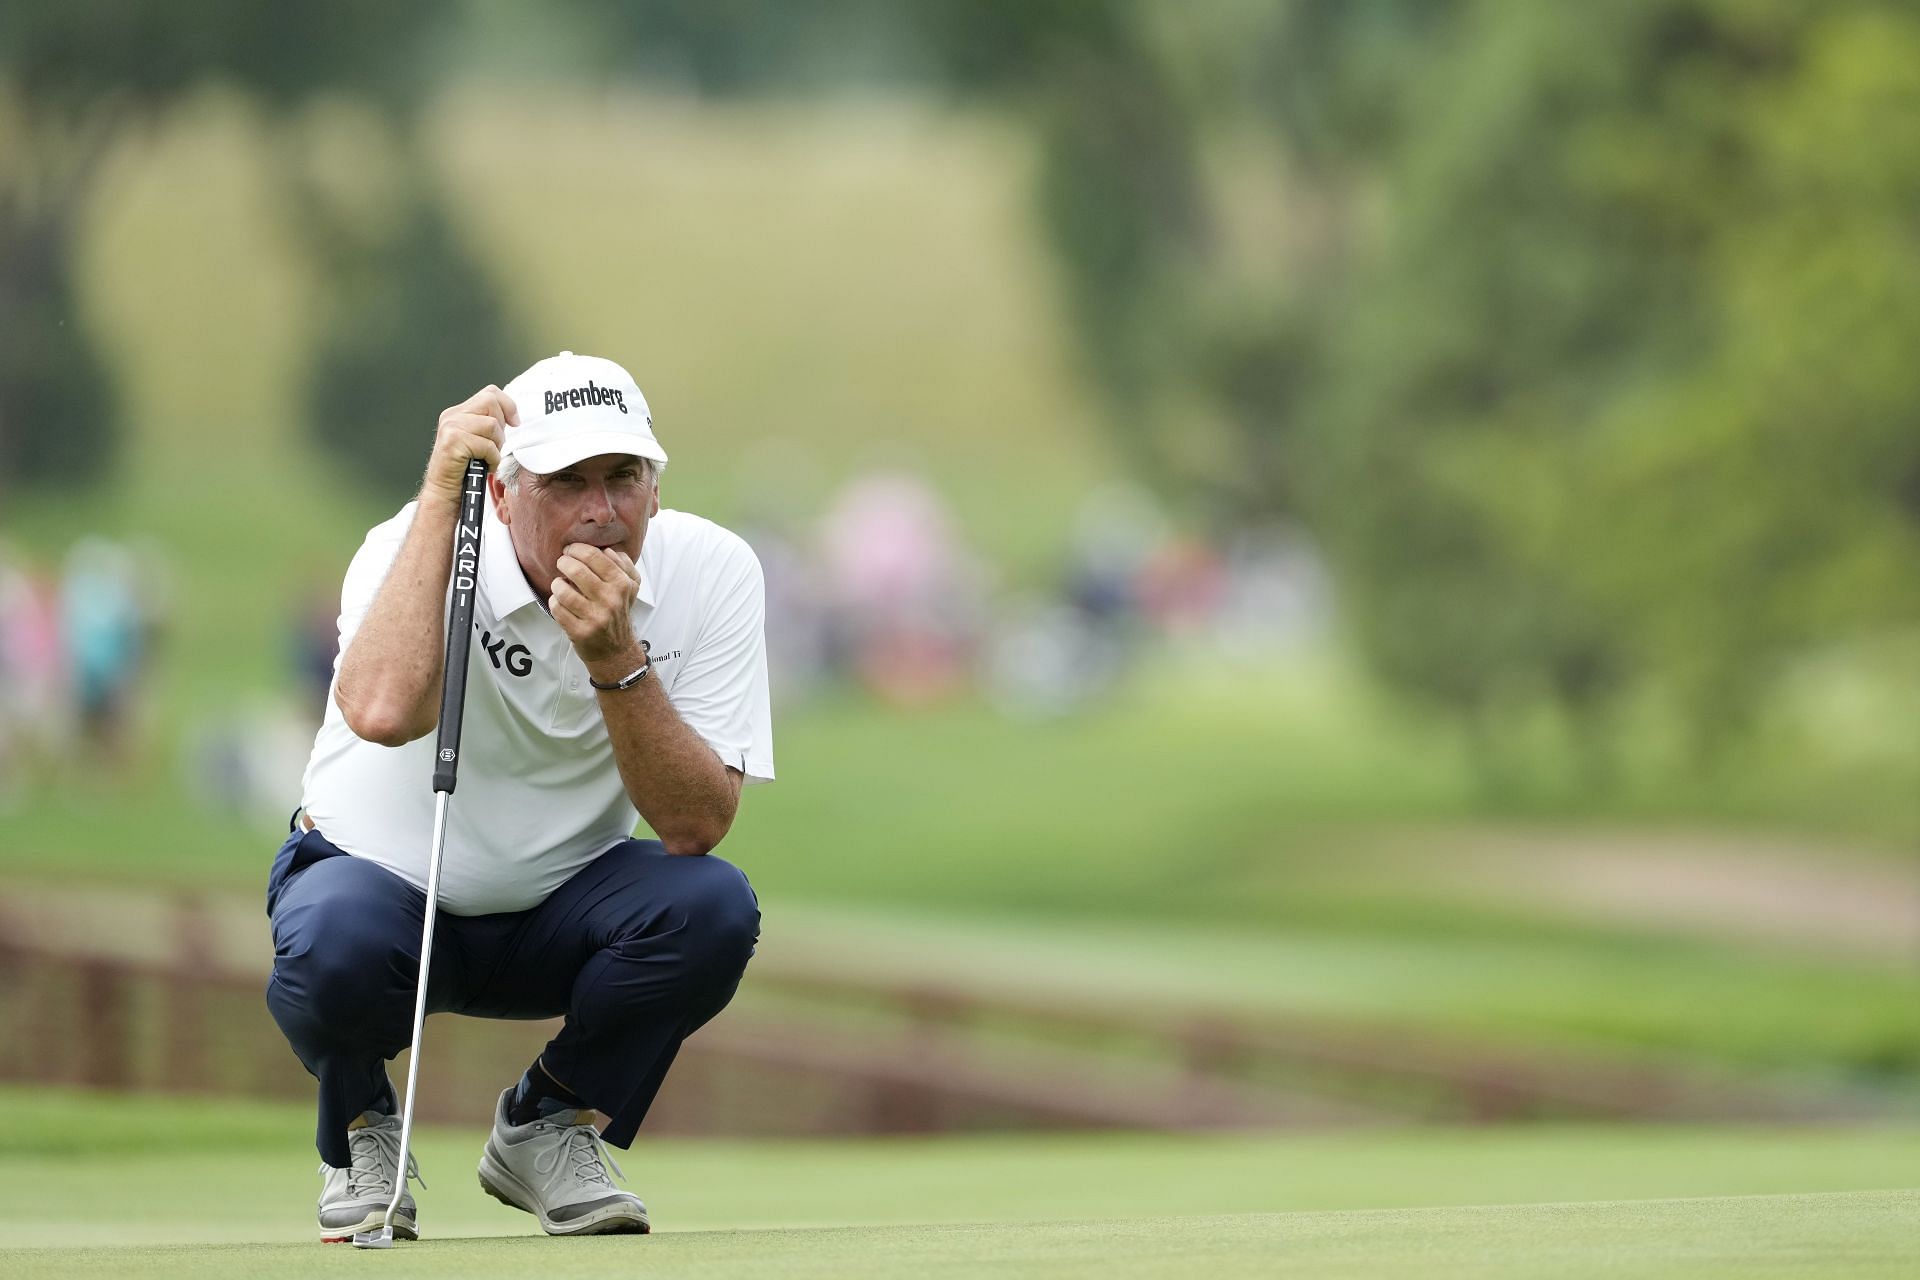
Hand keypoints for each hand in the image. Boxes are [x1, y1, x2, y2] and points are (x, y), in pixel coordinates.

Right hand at [424, 385, 515, 506]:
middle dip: (501, 426)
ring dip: (496, 446)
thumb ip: (487, 424)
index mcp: (458, 412)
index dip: (508, 405)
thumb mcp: (477, 440)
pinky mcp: (453, 441)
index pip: (490, 393)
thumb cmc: (465, 470)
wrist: (445, 492)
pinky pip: (487, 445)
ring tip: (488, 458)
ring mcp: (451, 427)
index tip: (515, 423)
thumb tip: (512, 417)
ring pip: (492, 425)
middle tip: (495, 445)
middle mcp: (452, 416)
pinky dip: (492, 459)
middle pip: (491, 402)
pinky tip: (484, 466)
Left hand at [552, 543, 642, 666]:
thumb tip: (607, 550)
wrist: (616, 650)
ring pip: (562, 589)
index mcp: (622, 584)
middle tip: (563, 564)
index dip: (576, 549)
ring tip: (561, 585)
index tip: (570, 551)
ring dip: (557, 584)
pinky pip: (557, 608)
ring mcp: (595, 617)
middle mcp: (610, 600)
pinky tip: (560, 602)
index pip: (594, 556)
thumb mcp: (630, 588)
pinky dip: (554, 602)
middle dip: (563, 562)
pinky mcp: (580, 632)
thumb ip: (624, 565)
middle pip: (576, 569)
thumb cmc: (618, 612)